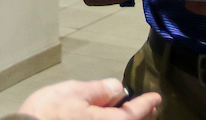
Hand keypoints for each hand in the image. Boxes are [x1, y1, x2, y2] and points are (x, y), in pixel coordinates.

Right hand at [18, 78, 160, 119]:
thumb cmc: (49, 112)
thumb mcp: (74, 92)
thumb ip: (99, 90)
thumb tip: (117, 88)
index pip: (136, 113)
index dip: (147, 104)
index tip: (156, 97)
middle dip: (143, 116)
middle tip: (151, 107)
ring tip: (134, 113)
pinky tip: (111, 117)